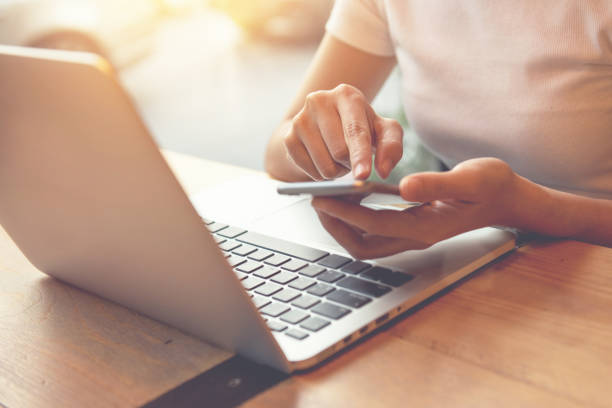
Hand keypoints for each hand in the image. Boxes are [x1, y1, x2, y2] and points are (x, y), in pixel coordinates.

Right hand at [283, 84, 403, 179]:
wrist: (326, 125)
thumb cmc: (361, 127)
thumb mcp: (383, 131)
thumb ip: (391, 147)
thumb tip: (383, 171)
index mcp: (346, 94)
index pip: (355, 131)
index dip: (360, 156)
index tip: (363, 176)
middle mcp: (319, 100)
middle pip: (339, 150)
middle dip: (350, 163)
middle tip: (352, 157)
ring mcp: (300, 119)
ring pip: (323, 164)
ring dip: (337, 171)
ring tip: (338, 158)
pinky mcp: (288, 137)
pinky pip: (308, 170)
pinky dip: (320, 174)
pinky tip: (324, 161)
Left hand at [311, 158, 521, 258]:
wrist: (508, 200)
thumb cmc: (491, 187)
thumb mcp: (471, 180)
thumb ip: (438, 183)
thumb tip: (404, 186)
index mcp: (426, 226)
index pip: (373, 224)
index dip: (344, 212)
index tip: (320, 197)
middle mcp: (415, 237)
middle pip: (362, 245)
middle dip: (335, 226)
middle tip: (316, 200)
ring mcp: (412, 236)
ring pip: (366, 243)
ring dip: (342, 226)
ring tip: (326, 199)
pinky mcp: (411, 229)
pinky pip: (374, 233)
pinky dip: (355, 220)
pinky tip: (350, 197)